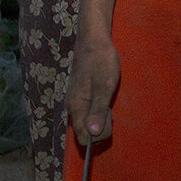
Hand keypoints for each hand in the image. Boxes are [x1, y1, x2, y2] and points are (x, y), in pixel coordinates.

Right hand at [66, 34, 122, 156]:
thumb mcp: (104, 86)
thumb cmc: (101, 61)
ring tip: (106, 98)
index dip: (98, 134)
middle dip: (101, 126)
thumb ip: (98, 111)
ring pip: (88, 124)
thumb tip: (93, 134)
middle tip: (108, 105)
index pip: (83, 138)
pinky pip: (89, 115)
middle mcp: (72, 108)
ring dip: (101, 118)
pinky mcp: (80, 99)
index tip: (108, 116)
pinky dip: (99, 111)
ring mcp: (75, 103)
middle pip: (86, 133)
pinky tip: (104, 98)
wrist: (93, 42)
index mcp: (76, 107)